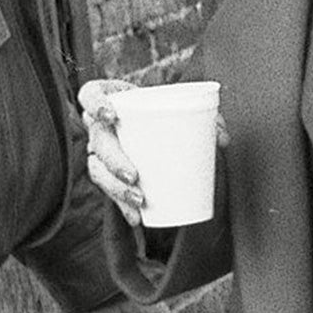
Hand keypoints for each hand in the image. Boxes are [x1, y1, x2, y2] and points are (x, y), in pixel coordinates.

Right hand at [78, 78, 230, 227]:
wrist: (158, 125)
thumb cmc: (167, 110)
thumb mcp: (183, 107)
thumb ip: (205, 117)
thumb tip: (222, 140)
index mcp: (110, 99)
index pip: (89, 95)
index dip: (94, 104)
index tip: (112, 116)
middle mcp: (98, 126)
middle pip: (96, 142)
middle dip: (113, 161)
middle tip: (134, 176)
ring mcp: (99, 151)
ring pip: (97, 170)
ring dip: (116, 189)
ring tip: (140, 200)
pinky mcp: (108, 173)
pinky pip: (109, 191)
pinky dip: (123, 206)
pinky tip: (137, 217)